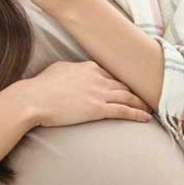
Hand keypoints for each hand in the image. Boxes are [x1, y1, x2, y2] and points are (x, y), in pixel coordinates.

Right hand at [20, 61, 153, 127]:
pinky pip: (123, 110)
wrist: (34, 98)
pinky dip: (137, 113)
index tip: (128, 87)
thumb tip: (73, 74)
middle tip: (146, 96)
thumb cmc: (40, 87)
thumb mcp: (57, 70)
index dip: (121, 82)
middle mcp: (97, 77)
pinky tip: (146, 117)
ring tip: (149, 107)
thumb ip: (71, 70)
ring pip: (127, 96)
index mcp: (88, 67)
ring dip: (140, 102)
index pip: (110, 74)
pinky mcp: (98, 108)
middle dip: (136, 91)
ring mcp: (99, 93)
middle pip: (122, 85)